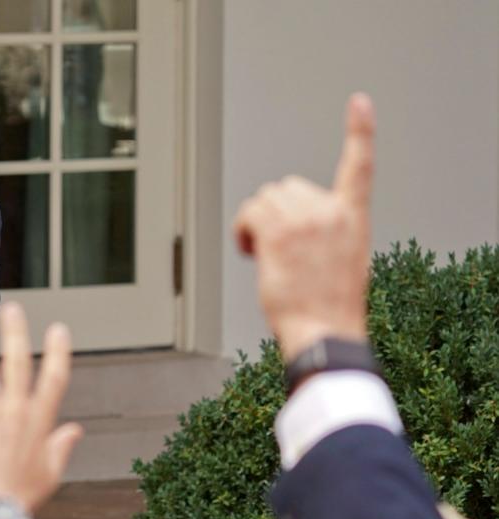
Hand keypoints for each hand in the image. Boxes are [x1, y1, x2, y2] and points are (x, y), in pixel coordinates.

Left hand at [0, 303, 82, 513]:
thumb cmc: (24, 496)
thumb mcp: (51, 472)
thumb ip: (62, 446)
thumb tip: (75, 430)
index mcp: (40, 421)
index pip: (55, 378)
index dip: (58, 352)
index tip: (59, 329)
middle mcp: (16, 411)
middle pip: (18, 364)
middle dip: (16, 334)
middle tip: (14, 309)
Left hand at [233, 93, 374, 360]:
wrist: (325, 330)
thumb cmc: (330, 307)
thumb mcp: (344, 262)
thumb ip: (327, 234)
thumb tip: (294, 233)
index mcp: (354, 218)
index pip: (360, 166)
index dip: (360, 131)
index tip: (359, 103)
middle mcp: (332, 212)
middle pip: (288, 186)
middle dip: (275, 211)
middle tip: (275, 247)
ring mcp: (305, 221)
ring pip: (265, 199)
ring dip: (257, 222)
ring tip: (265, 254)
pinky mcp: (279, 232)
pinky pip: (249, 213)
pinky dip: (243, 231)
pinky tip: (252, 252)